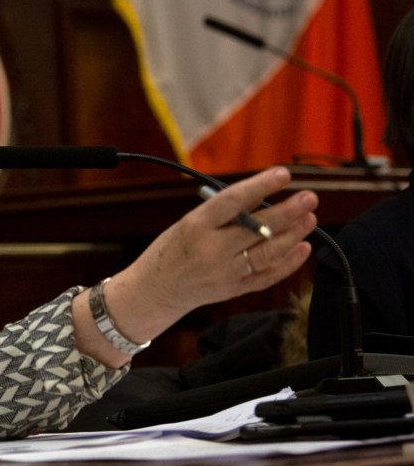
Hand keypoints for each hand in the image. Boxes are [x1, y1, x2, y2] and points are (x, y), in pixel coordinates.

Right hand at [101, 166, 317, 347]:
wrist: (154, 290)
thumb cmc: (171, 250)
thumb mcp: (188, 223)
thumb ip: (223, 213)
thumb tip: (262, 196)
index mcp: (195, 226)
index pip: (234, 201)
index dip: (262, 185)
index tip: (284, 174)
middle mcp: (211, 250)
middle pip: (258, 228)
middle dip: (288, 211)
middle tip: (309, 197)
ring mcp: (224, 273)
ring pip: (268, 252)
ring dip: (293, 234)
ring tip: (310, 218)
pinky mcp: (233, 290)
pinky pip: (267, 276)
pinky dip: (288, 263)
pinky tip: (303, 247)